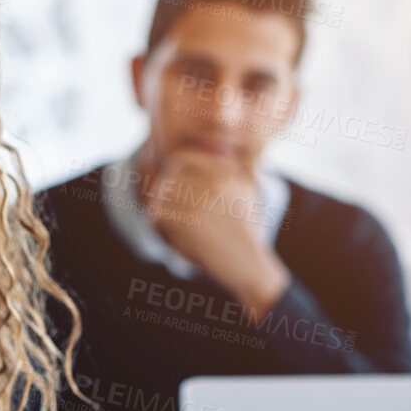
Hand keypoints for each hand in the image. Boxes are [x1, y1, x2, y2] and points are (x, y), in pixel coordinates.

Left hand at [145, 151, 290, 317]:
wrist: (249, 265)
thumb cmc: (247, 231)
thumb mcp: (253, 191)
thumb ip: (247, 165)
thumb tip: (246, 145)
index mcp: (228, 170)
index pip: (184, 158)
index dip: (172, 171)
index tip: (172, 186)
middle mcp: (216, 181)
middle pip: (169, 176)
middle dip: (162, 191)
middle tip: (162, 203)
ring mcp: (203, 200)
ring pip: (161, 194)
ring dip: (158, 207)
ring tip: (164, 217)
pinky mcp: (191, 221)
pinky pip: (158, 212)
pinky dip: (157, 222)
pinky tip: (165, 229)